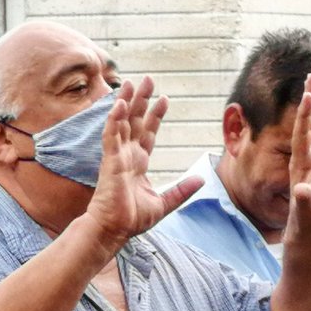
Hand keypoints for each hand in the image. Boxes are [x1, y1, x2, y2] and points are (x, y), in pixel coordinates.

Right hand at [83, 77, 202, 253]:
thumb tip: (201, 179)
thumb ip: (181, 190)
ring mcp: (117, 158)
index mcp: (138, 164)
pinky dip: (113, 120)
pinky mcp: (109, 162)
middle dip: (141, 100)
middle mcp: (127, 157)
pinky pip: (110, 136)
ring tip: (130, 83)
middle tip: (148, 79)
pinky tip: (117, 104)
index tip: (164, 99)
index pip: (147, 133)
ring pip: (121, 123)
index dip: (155, 116)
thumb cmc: (131, 220)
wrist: (113, 230)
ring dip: (125, 102)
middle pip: (134, 122)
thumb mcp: (164, 203)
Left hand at [285, 73, 310, 245]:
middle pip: (308, 122)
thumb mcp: (306, 211)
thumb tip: (300, 191)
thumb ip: (304, 201)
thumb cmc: (307, 220)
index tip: (307, 96)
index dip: (304, 116)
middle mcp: (308, 155)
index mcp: (301, 164)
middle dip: (309, 100)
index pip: (302, 135)